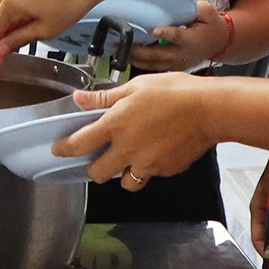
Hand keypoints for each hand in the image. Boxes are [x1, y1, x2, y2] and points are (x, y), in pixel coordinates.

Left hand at [63, 72, 219, 187]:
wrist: (209, 109)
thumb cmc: (175, 92)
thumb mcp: (136, 86)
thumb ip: (104, 97)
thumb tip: (79, 98)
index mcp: (116, 124)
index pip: (79, 144)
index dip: (65, 149)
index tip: (59, 150)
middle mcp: (128, 149)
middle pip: (98, 174)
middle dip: (95, 169)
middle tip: (99, 158)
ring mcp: (147, 164)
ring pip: (125, 182)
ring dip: (123, 174)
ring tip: (131, 158)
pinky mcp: (165, 171)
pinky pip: (150, 176)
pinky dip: (149, 168)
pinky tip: (157, 151)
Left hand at [129, 13, 227, 72]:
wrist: (218, 43)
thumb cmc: (210, 25)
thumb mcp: (206, 12)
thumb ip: (193, 8)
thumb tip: (176, 4)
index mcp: (193, 40)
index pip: (178, 37)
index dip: (166, 34)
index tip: (154, 30)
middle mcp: (183, 54)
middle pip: (158, 54)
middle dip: (137, 49)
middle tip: (121, 41)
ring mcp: (177, 63)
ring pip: (152, 64)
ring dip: (133, 57)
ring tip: (117, 49)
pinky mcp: (172, 67)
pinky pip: (152, 68)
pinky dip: (138, 63)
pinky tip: (125, 56)